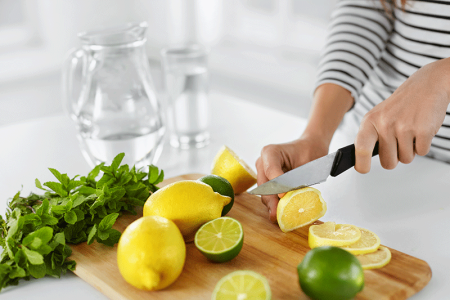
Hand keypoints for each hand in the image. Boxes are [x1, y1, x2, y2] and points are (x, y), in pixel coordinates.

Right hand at [255, 136, 328, 221]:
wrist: (310, 148)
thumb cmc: (309, 151)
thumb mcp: (306, 164)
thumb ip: (297, 179)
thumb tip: (292, 197)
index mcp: (270, 152)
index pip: (270, 170)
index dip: (277, 185)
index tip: (284, 196)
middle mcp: (263, 162)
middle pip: (263, 185)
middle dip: (271, 200)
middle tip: (278, 215)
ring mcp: (263, 172)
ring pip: (264, 193)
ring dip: (272, 205)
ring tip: (281, 217)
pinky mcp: (267, 182)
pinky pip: (269, 195)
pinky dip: (275, 204)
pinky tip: (282, 213)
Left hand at [354, 58, 449, 172]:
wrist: (427, 85)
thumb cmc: (401, 105)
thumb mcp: (378, 116)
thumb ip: (370, 137)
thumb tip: (361, 161)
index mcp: (370, 121)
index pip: (360, 148)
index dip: (361, 164)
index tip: (363, 169)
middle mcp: (385, 124)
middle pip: (388, 162)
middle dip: (395, 158)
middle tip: (398, 142)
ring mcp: (404, 127)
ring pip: (405, 159)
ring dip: (410, 150)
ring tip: (410, 131)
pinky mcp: (423, 131)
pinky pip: (421, 152)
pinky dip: (422, 145)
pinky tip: (420, 129)